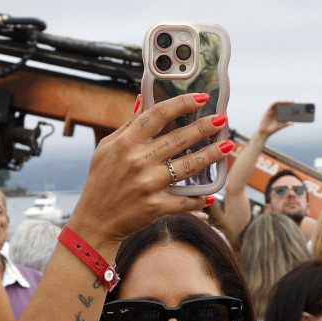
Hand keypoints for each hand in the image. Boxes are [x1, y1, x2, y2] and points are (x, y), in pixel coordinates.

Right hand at [66, 93, 227, 254]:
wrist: (95, 221)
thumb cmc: (100, 182)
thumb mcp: (107, 148)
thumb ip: (128, 125)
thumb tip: (142, 99)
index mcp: (126, 144)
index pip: (157, 115)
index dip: (181, 103)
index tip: (200, 97)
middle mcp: (138, 162)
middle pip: (178, 139)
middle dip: (204, 127)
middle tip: (221, 119)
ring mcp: (148, 185)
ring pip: (187, 167)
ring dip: (211, 156)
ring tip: (227, 146)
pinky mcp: (155, 207)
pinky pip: (184, 201)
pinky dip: (199, 199)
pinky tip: (212, 194)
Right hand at [258, 101, 293, 137]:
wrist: (265, 131)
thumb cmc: (273, 129)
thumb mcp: (281, 126)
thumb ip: (286, 124)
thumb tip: (292, 123)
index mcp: (280, 114)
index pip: (286, 108)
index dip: (290, 106)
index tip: (295, 105)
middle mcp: (276, 111)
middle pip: (283, 105)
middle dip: (287, 102)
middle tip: (292, 102)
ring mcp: (273, 110)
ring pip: (278, 103)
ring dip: (283, 101)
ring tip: (288, 101)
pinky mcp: (269, 110)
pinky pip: (273, 104)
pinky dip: (277, 102)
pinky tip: (281, 102)